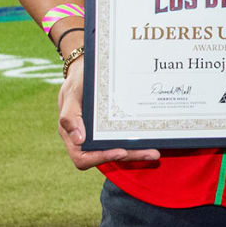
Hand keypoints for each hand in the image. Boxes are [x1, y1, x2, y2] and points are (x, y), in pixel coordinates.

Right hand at [55, 36, 158, 169]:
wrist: (87, 68)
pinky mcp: (111, 127)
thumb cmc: (77, 80)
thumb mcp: (71, 93)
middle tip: (152, 153)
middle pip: (106, 156)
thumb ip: (69, 115)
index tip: (121, 151)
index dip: (101, 158)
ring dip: (137, 152)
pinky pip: (123, 138)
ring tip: (155, 150)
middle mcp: (86, 138)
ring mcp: (99, 134)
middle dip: (130, 156)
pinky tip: (152, 138)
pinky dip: (137, 141)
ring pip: (118, 149)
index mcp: (71, 135)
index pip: (83, 157)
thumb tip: (78, 139)